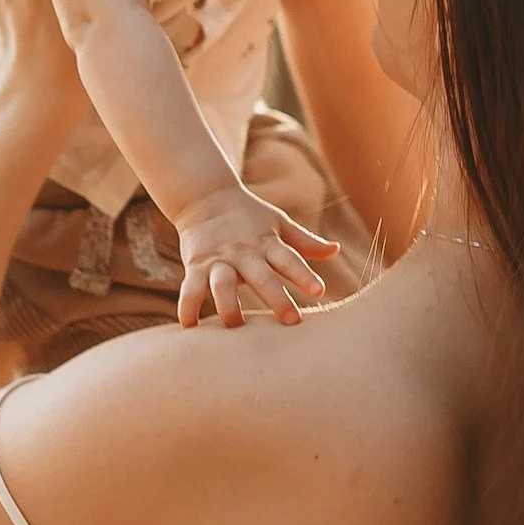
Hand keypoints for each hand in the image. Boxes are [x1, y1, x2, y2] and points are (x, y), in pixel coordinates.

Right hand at [169, 183, 337, 328]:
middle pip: (261, 277)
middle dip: (276, 298)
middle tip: (291, 320)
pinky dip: (188, 308)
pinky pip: (190, 289)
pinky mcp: (196, 266)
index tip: (318, 291)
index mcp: (268, 243)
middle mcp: (244, 253)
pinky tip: (189, 327)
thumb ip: (305, 243)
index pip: (289, 259)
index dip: (304, 275)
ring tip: (236, 326)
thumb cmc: (249, 216)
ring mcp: (218, 260)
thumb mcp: (278, 224)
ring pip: (222, 285)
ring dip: (229, 306)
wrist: (205, 197)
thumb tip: (335, 250)